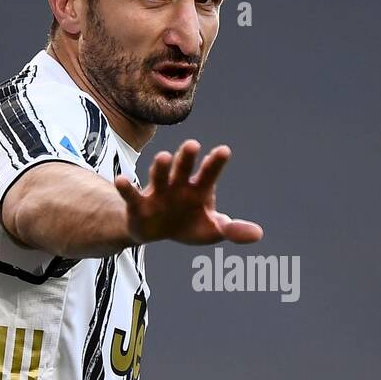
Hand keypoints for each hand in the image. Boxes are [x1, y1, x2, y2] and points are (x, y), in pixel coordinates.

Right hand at [114, 139, 263, 245]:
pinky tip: (121, 179)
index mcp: (199, 188)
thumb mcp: (212, 229)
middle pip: (184, 168)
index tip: (223, 151)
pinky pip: (131, 194)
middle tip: (193, 145)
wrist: (156, 231)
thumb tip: (259, 235)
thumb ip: (233, 229)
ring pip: (159, 176)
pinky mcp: (138, 204)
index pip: (209, 173)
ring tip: (164, 157)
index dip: (216, 163)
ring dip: (161, 168)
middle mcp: (179, 185)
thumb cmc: (188, 224)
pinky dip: (125, 186)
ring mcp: (158, 192)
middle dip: (187, 158)